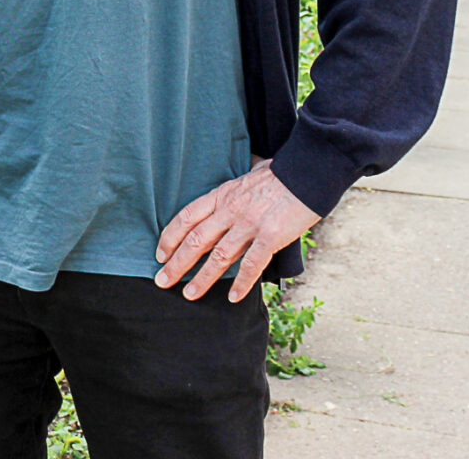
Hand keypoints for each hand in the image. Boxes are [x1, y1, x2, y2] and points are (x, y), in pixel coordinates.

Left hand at [154, 160, 319, 302]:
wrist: (308, 171)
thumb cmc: (280, 174)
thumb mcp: (247, 177)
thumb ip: (234, 191)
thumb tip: (230, 193)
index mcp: (222, 195)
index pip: (187, 217)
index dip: (170, 237)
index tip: (160, 254)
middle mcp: (230, 209)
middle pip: (196, 240)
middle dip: (177, 263)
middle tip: (162, 281)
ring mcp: (249, 223)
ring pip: (219, 256)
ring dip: (202, 278)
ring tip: (189, 295)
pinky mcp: (271, 235)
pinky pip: (251, 264)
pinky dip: (241, 283)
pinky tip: (233, 297)